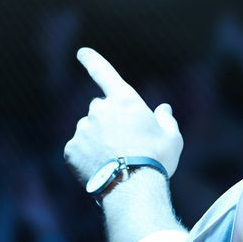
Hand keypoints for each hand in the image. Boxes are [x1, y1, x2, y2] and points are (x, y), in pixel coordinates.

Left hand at [62, 47, 183, 186]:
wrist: (132, 188)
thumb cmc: (156, 159)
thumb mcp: (172, 138)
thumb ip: (165, 119)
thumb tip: (163, 109)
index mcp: (124, 100)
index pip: (104, 73)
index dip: (92, 61)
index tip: (81, 53)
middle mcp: (99, 110)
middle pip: (100, 108)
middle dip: (109, 119)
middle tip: (125, 142)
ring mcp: (82, 130)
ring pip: (89, 130)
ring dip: (98, 139)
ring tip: (116, 161)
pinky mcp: (71, 149)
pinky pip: (78, 149)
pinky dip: (87, 156)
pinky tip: (102, 169)